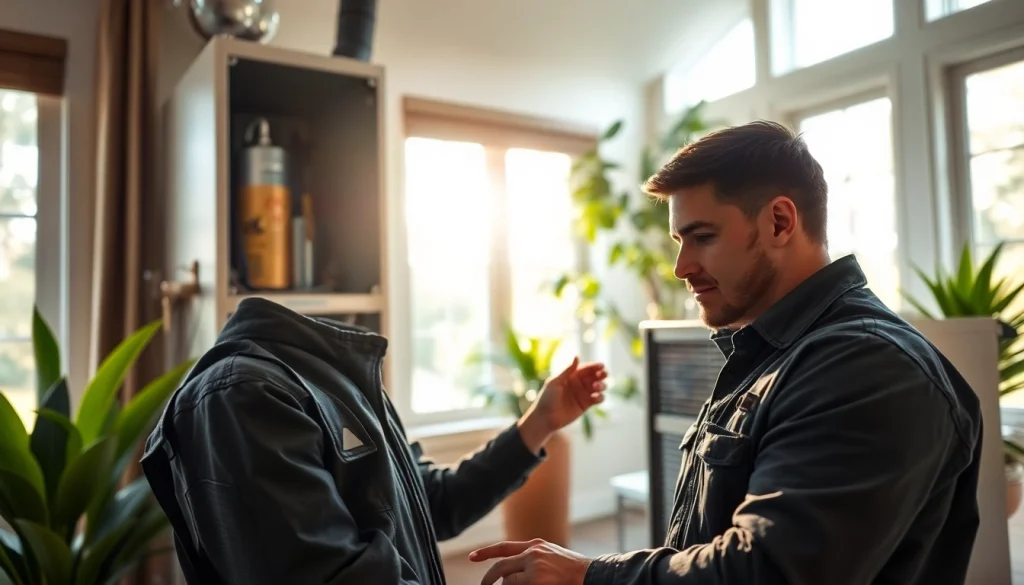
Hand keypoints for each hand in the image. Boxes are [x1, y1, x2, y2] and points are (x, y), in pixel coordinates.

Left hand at [469, 539, 592, 584]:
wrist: (593, 575)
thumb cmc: (575, 572)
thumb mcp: (552, 557)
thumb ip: (532, 558)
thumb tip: (509, 574)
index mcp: (536, 545)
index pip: (504, 548)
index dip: (486, 552)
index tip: (471, 557)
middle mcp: (533, 554)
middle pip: (501, 567)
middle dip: (489, 579)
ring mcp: (534, 569)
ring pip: (509, 582)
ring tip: (534, 583)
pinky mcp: (536, 582)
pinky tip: (536, 584)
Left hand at [518, 357, 607, 451]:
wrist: (544, 418)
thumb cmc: (546, 398)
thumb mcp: (555, 382)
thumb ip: (567, 371)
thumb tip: (577, 356)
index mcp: (571, 376)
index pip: (586, 368)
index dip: (595, 366)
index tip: (601, 366)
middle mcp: (579, 383)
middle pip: (595, 376)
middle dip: (602, 374)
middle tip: (604, 374)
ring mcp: (583, 394)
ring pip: (599, 387)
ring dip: (601, 385)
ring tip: (596, 387)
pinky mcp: (586, 405)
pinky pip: (598, 399)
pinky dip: (600, 397)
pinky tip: (596, 397)